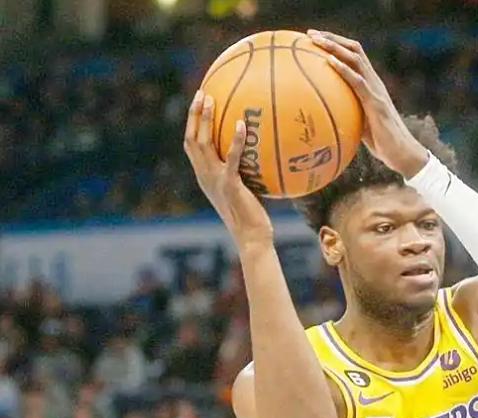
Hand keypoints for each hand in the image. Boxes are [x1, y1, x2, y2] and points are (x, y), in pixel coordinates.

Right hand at [183, 90, 273, 249]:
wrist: (251, 237)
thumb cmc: (252, 215)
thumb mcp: (244, 189)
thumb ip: (243, 170)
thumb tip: (258, 151)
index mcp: (205, 176)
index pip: (191, 145)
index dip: (192, 124)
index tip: (198, 102)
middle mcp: (204, 176)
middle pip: (191, 139)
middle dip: (194, 115)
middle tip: (202, 92)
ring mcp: (214, 180)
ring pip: (203, 144)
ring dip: (205, 120)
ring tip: (210, 99)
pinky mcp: (229, 185)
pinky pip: (230, 159)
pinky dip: (235, 141)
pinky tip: (241, 125)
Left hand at [308, 30, 428, 177]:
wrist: (402, 153)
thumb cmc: (383, 143)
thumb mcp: (362, 124)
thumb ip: (350, 114)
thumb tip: (328, 116)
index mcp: (371, 85)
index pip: (355, 56)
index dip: (337, 44)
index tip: (316, 39)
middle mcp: (375, 82)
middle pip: (354, 50)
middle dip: (332, 38)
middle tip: (311, 34)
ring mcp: (376, 90)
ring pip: (356, 59)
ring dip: (335, 47)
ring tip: (316, 40)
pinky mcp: (376, 102)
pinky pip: (358, 82)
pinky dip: (343, 69)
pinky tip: (329, 62)